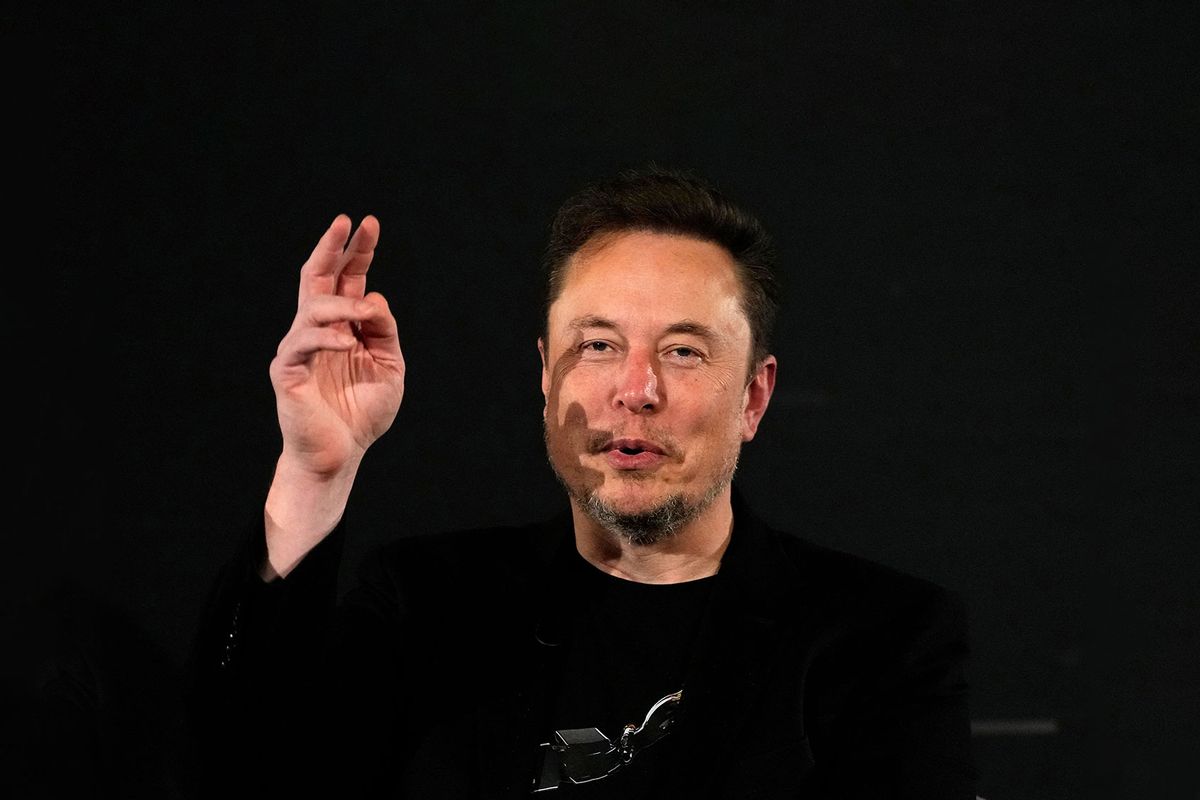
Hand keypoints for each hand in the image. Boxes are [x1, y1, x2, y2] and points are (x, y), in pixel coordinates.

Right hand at [268, 215, 403, 476]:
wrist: (340, 456)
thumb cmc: (362, 414)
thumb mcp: (389, 367)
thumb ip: (385, 332)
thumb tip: (373, 299)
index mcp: (343, 327)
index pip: (348, 279)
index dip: (358, 251)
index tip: (369, 223)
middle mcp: (318, 330)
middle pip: (319, 277)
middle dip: (333, 248)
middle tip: (347, 221)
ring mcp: (299, 347)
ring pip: (314, 306)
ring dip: (343, 305)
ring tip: (366, 314)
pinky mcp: (288, 370)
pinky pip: (304, 342)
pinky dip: (329, 337)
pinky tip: (350, 344)